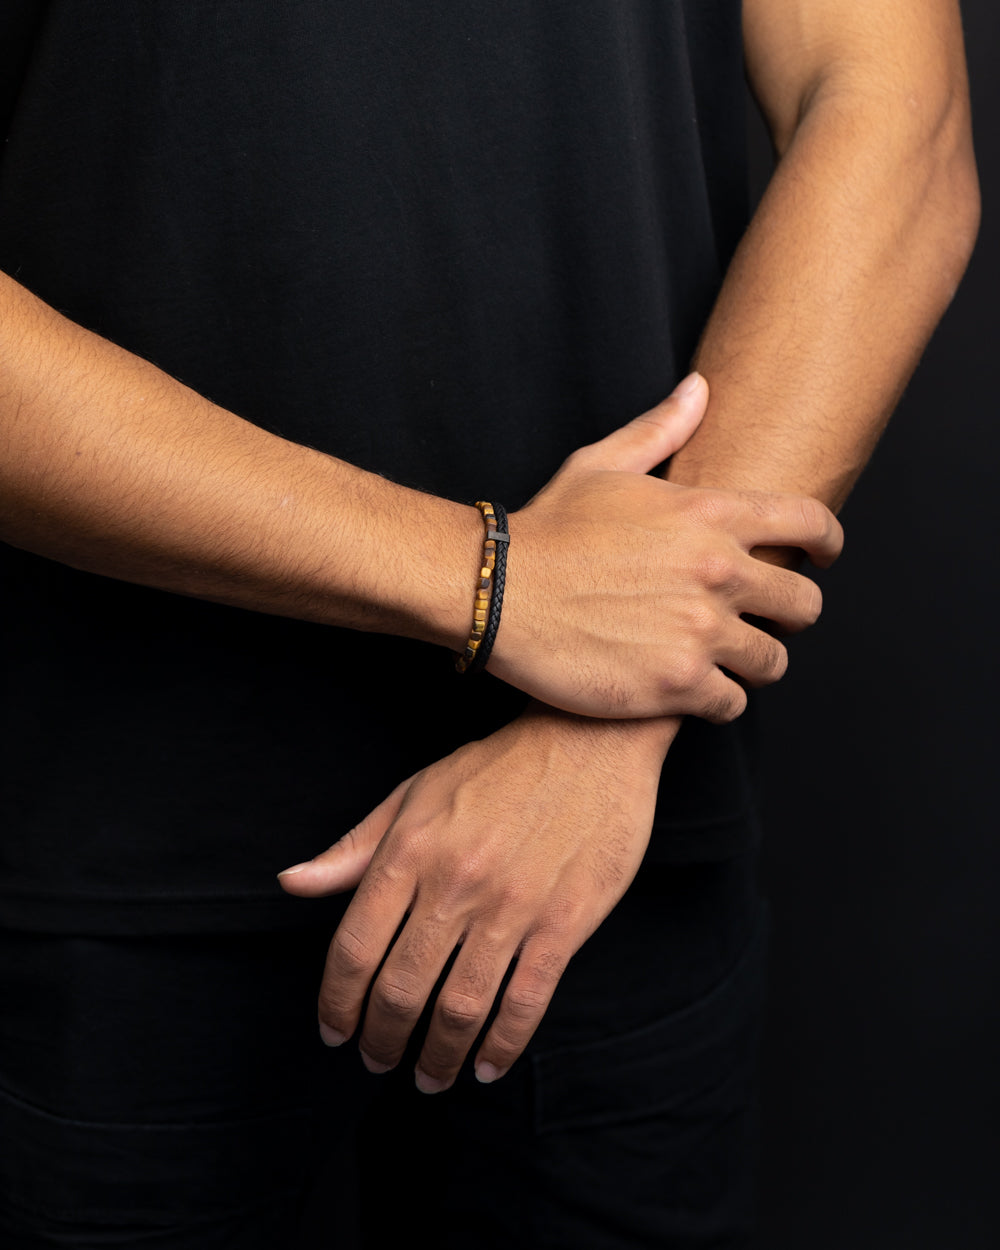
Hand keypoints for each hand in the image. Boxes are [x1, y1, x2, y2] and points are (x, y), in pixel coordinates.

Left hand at [278, 708, 677, 1090]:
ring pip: (460, 1007)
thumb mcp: (414, 793)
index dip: (337, 1001)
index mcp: (410, 851)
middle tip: (379, 1061)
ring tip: (430, 1075)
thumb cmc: (497, 768)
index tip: (335, 1030)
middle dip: (382, 1039)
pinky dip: (502, 1046)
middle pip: (401, 988)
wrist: (588, 742)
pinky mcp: (564, 923)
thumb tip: (291, 883)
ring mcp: (511, 907)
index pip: (354, 947)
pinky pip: (525, 1002)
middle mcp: (454, 884)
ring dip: (439, 1056)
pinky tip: (487, 1064)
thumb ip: (353, 847)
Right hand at [491, 373, 842, 720]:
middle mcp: (718, 573)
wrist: (500, 594)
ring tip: (724, 660)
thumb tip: (700, 389)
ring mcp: (700, 633)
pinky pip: (733, 704)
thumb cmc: (548, 529)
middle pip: (805, 603)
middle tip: (763, 619)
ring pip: (773, 661)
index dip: (828, 543)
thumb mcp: (602, 465)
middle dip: (790, 612)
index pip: (810, 524)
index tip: (823, 558)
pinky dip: (719, 700)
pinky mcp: (677, 684)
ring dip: (754, 662)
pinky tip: (694, 689)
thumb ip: (661, 429)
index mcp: (710, 515)